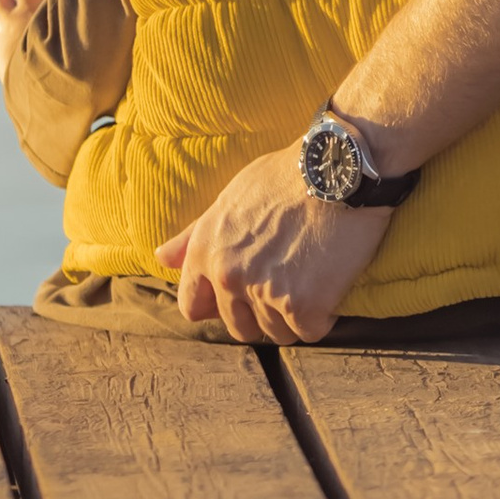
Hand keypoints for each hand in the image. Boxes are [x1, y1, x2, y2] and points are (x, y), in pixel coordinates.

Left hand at [158, 144, 392, 344]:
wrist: (338, 166)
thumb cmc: (287, 174)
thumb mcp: (231, 196)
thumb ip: (195, 234)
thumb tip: (161, 258)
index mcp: (206, 250)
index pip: (192, 306)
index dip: (217, 305)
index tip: (242, 296)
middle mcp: (228, 275)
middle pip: (239, 327)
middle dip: (262, 312)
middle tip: (289, 278)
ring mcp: (265, 293)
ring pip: (278, 332)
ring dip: (296, 313)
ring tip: (313, 271)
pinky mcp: (302, 306)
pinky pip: (309, 331)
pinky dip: (323, 313)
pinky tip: (331, 279)